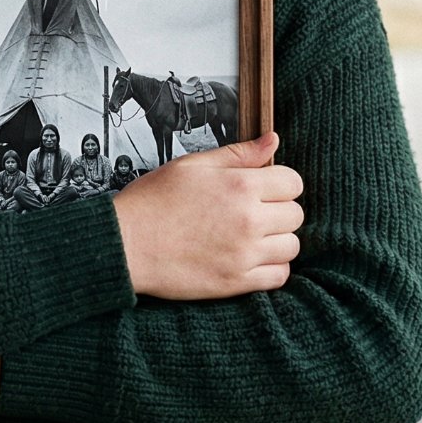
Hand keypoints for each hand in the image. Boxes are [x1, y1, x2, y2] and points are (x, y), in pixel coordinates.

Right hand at [112, 131, 303, 299]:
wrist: (126, 244)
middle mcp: (248, 220)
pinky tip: (253, 258)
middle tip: (255, 212)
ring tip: (253, 236)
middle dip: (279, 210)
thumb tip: (272, 140)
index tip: (265, 188)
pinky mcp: (236, 282)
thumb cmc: (153, 201)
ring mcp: (244, 254)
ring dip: (278, 240)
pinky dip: (273, 268)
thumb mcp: (193, 165)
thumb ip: (238, 153)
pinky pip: (279, 277)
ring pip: (291, 247)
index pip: (293, 182)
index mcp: (239, 186)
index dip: (280, 183)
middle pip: (295, 215)